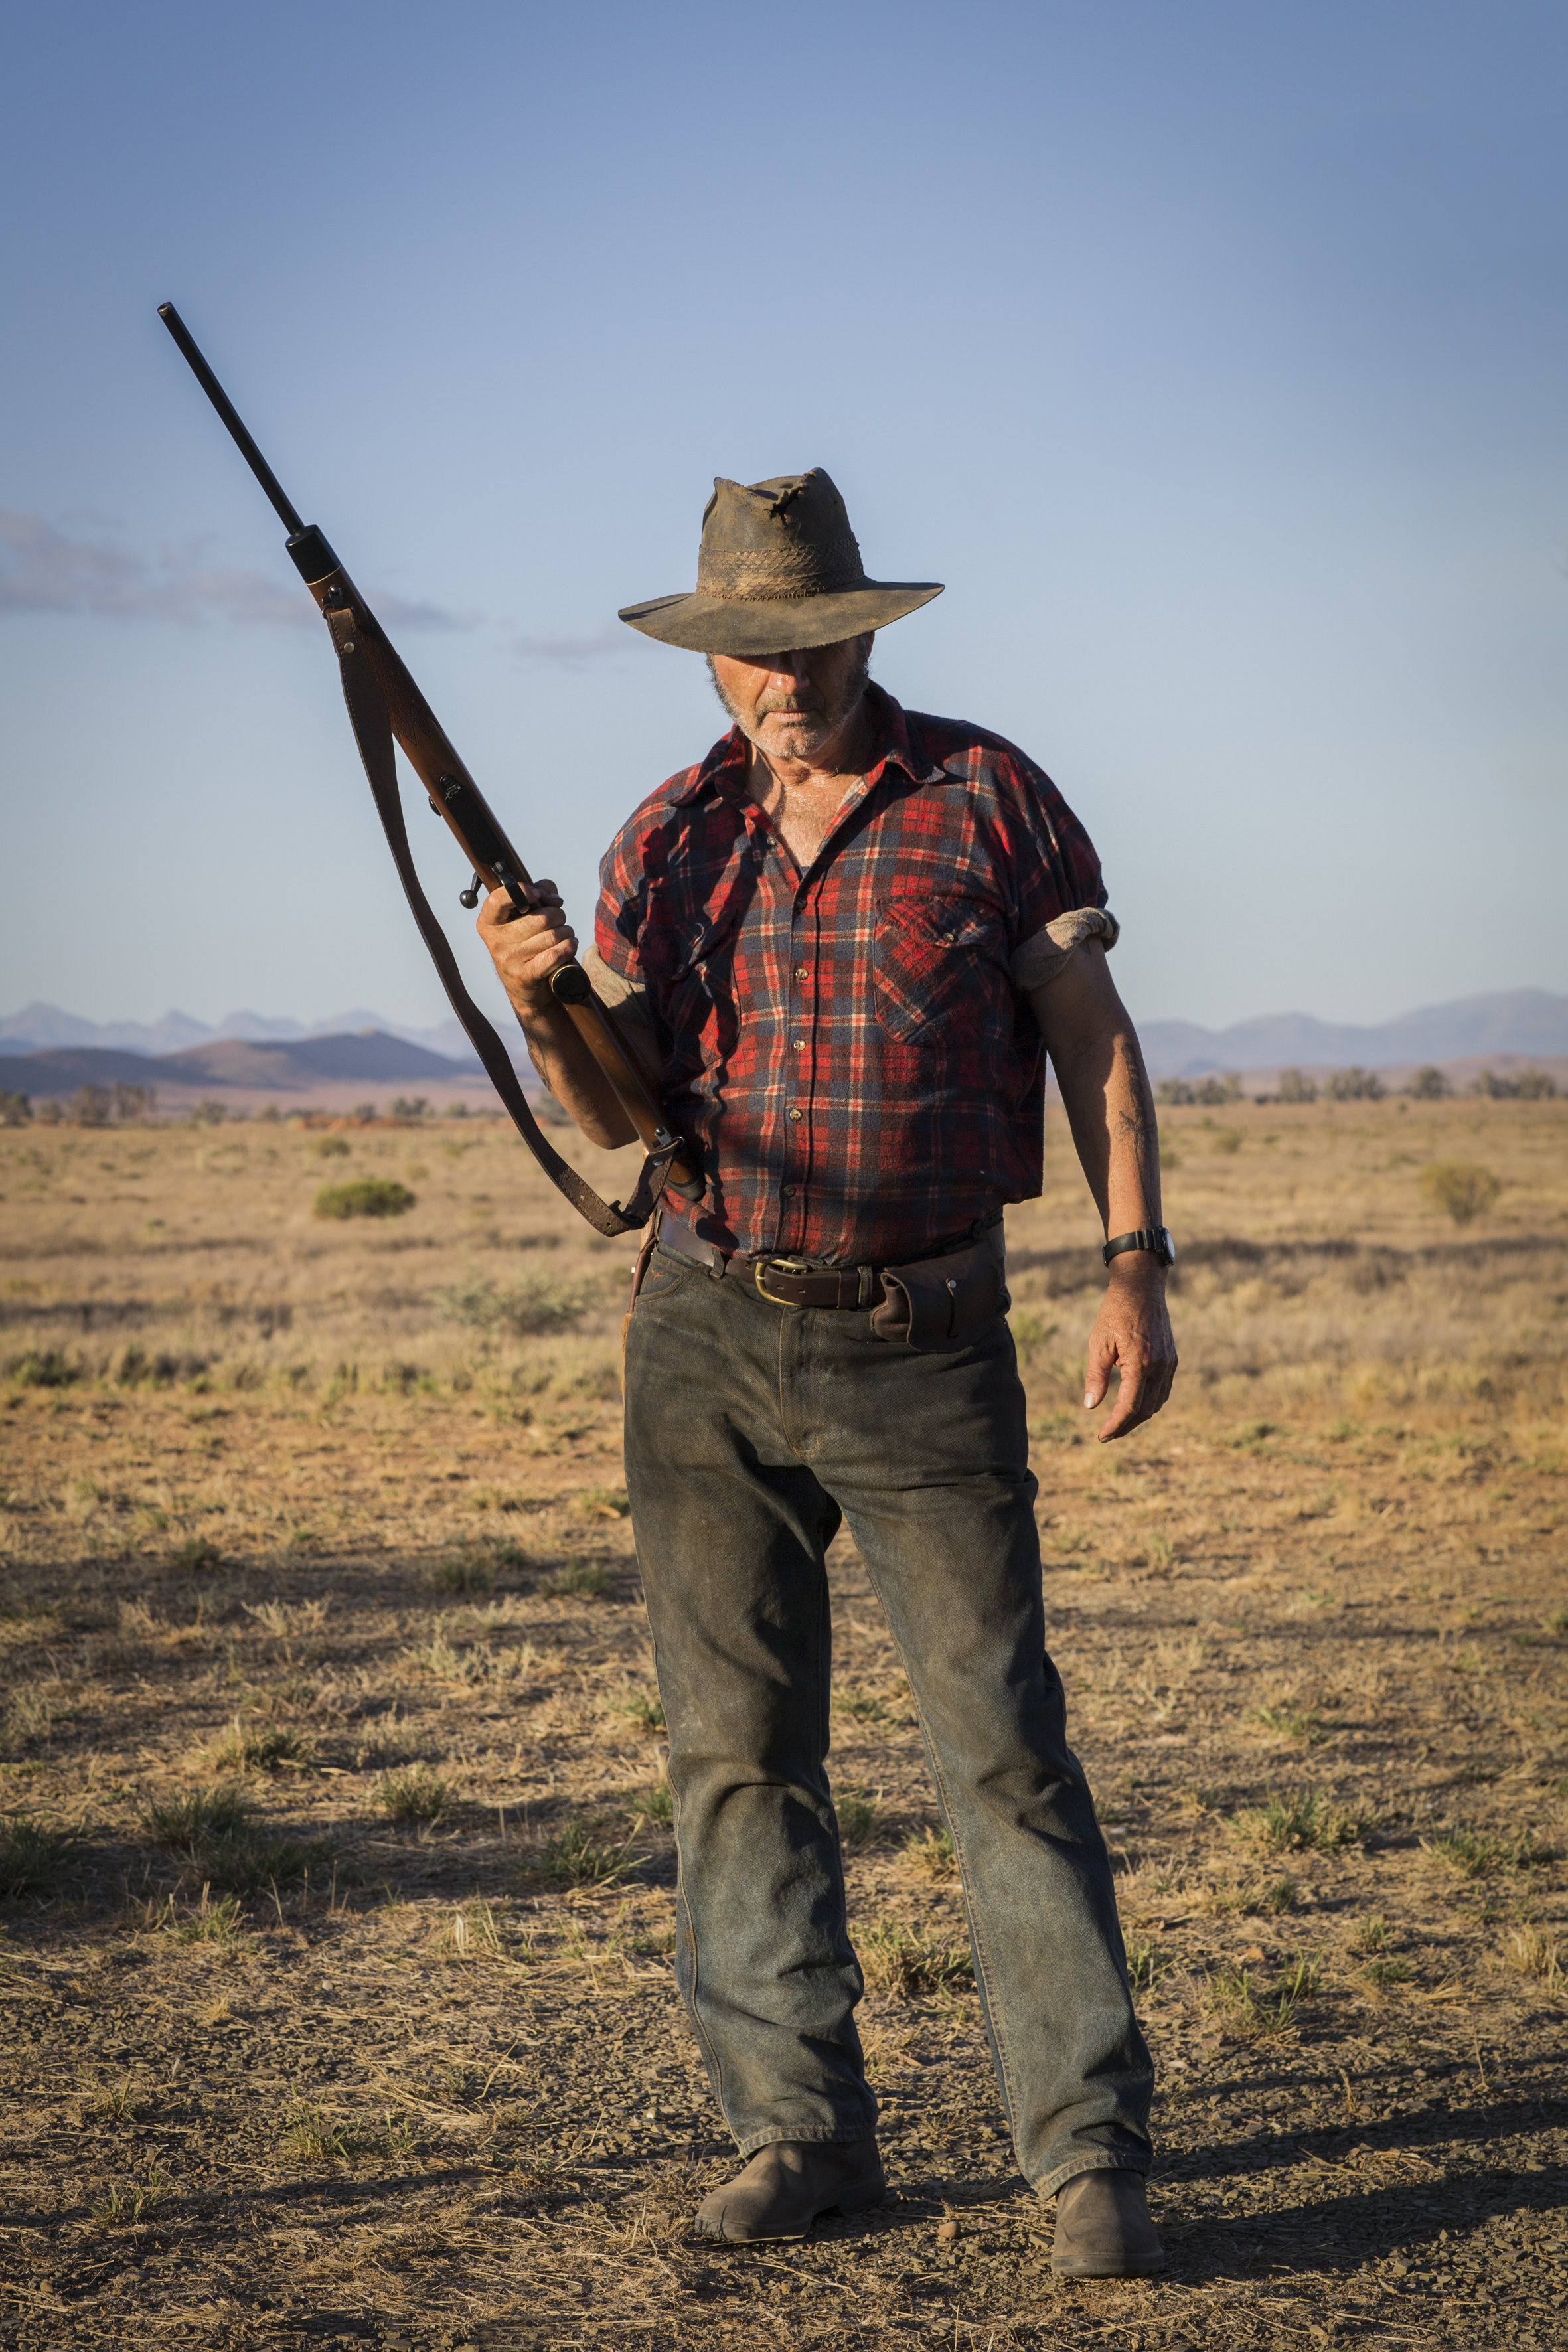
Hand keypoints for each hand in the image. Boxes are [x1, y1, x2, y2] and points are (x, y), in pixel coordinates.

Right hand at [476, 880, 574, 1018]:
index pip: (498, 899)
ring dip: (566, 932)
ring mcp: (509, 960)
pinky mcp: (525, 976)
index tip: (536, 895)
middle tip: (558, 921)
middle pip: (541, 918)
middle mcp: (495, 941)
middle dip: (558, 916)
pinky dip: (568, 947)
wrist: (523, 988)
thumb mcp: (522, 918)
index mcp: (489, 922)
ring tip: (564, 936)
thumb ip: (537, 894)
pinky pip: (555, 954)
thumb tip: (553, 897)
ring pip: (552, 935)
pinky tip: (568, 946)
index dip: (522, 891)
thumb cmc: (525, 945)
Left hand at [1083, 1260, 1176, 1441]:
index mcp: (1141, 1363)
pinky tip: (1135, 1405)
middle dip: (1126, 1426)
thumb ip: (1095, 1376)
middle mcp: (1160, 1367)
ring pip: (1157, 1403)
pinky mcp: (1172, 1359)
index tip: (1101, 1436)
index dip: (1115, 1425)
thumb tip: (1091, 1406)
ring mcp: (1169, 1363)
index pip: (1130, 1406)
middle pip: (1146, 1410)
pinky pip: (1163, 1390)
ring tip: (1118, 1423)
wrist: (1141, 1287)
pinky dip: (1150, 1403)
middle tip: (1107, 1434)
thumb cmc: (1115, 1312)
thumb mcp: (1098, 1342)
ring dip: (1139, 1417)